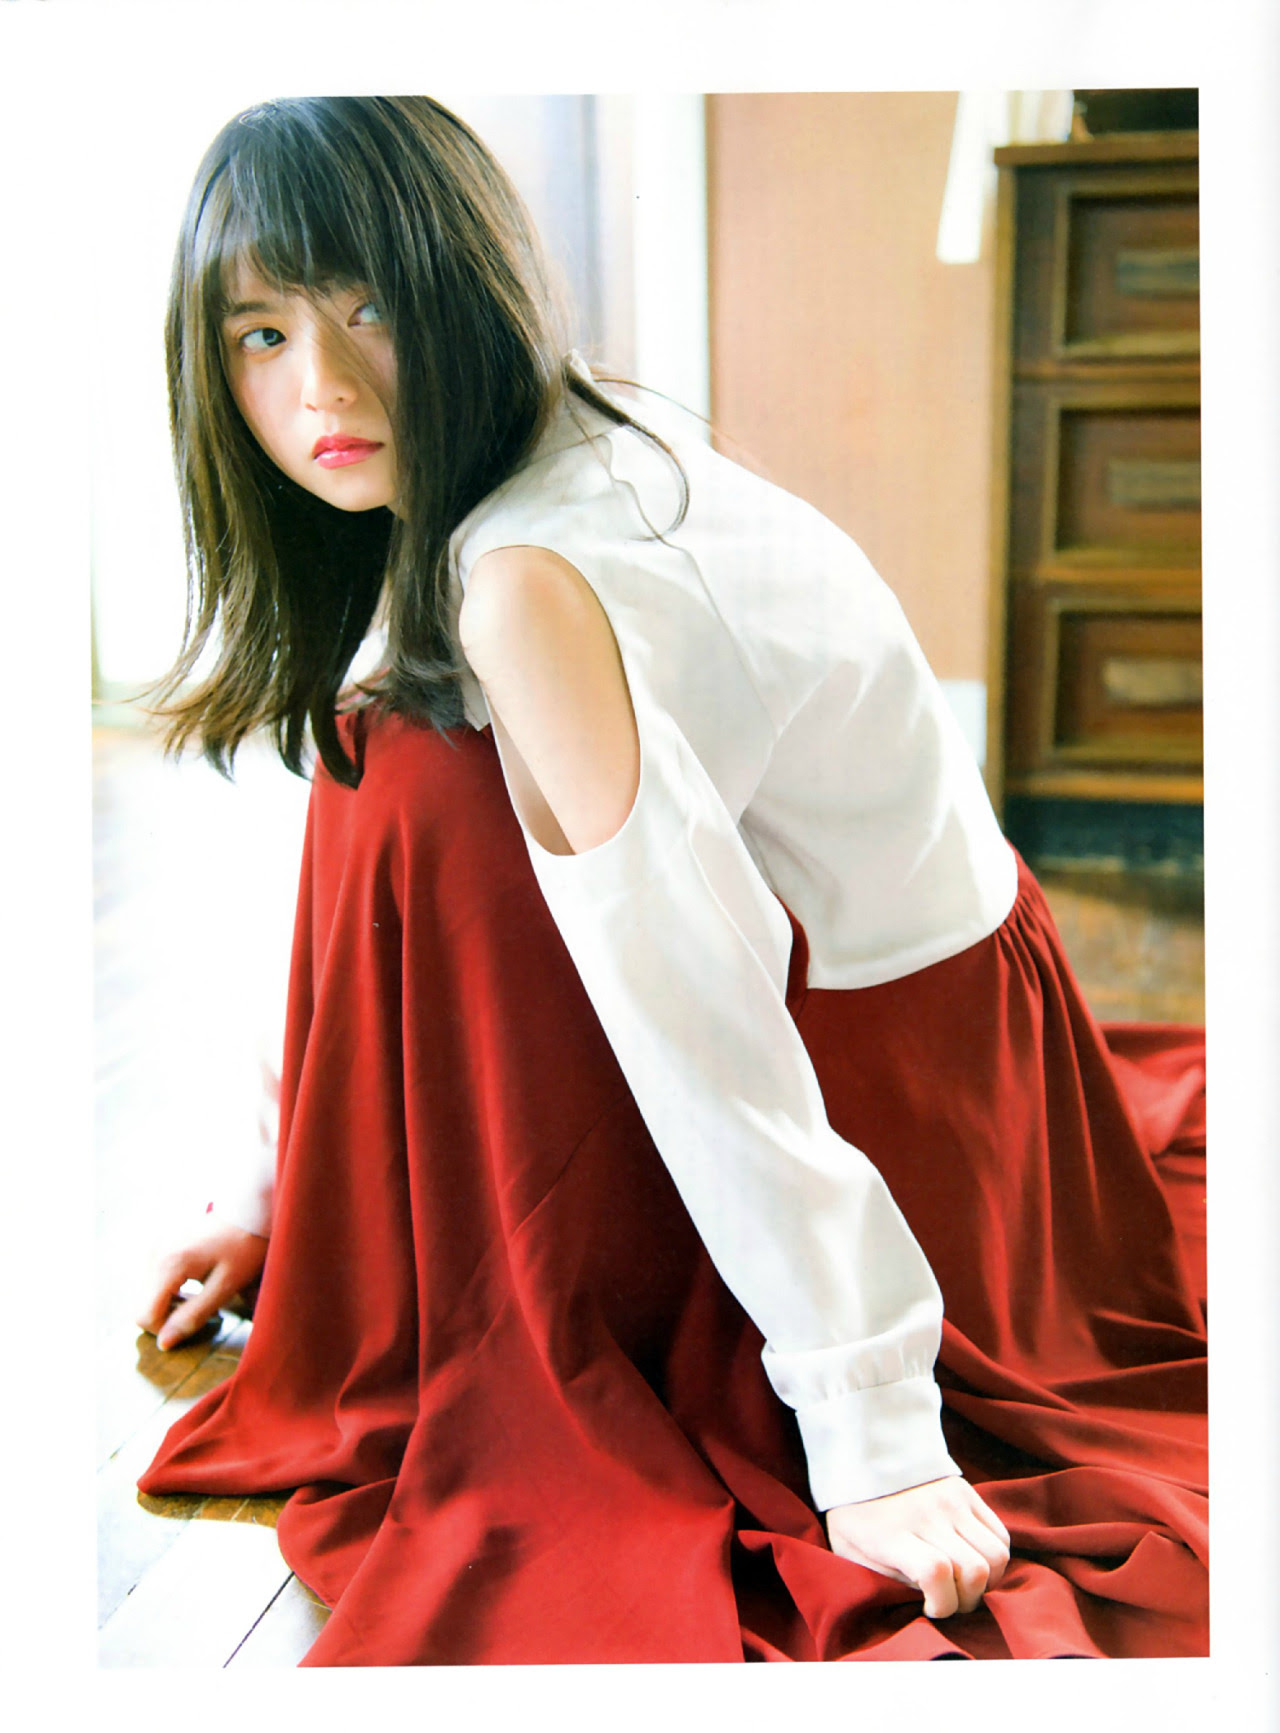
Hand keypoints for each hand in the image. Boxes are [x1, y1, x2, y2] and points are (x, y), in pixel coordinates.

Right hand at [137, 1217, 268, 1349]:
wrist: (249, 1212)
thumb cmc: (244, 1248)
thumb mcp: (225, 1286)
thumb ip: (193, 1316)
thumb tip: (163, 1344)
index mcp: (168, 1264)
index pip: (144, 1316)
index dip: (166, 1330)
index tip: (196, 1323)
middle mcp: (154, 1254)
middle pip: (143, 1306)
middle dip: (169, 1316)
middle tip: (204, 1308)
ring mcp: (154, 1247)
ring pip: (147, 1295)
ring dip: (170, 1304)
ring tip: (201, 1295)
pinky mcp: (159, 1245)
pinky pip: (153, 1280)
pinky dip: (170, 1290)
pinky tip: (193, 1284)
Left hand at [826, 1475, 1010, 1618]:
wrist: (862, 1459)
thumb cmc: (854, 1516)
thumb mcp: (851, 1551)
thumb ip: (889, 1578)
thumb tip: (930, 1600)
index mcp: (892, 1533)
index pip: (935, 1572)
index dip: (942, 1604)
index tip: (930, 1608)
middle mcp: (927, 1514)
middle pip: (975, 1569)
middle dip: (967, 1600)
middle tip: (950, 1600)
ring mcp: (951, 1500)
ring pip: (997, 1555)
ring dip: (987, 1581)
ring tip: (964, 1583)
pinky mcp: (966, 1491)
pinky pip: (1001, 1535)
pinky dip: (994, 1557)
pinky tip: (972, 1561)